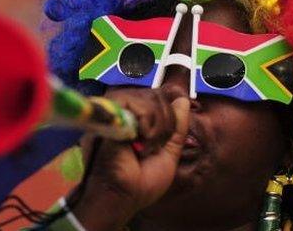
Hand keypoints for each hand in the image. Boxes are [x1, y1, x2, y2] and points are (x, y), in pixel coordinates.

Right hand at [72, 87, 190, 230]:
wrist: (122, 197)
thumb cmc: (141, 182)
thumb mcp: (169, 152)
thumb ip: (177, 126)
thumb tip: (183, 100)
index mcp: (137, 120)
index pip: (160, 98)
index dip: (170, 114)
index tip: (163, 139)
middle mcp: (125, 112)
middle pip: (158, 95)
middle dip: (166, 124)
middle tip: (152, 148)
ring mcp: (117, 111)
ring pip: (151, 98)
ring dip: (157, 128)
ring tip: (144, 149)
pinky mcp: (110, 113)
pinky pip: (140, 105)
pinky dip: (148, 125)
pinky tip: (137, 144)